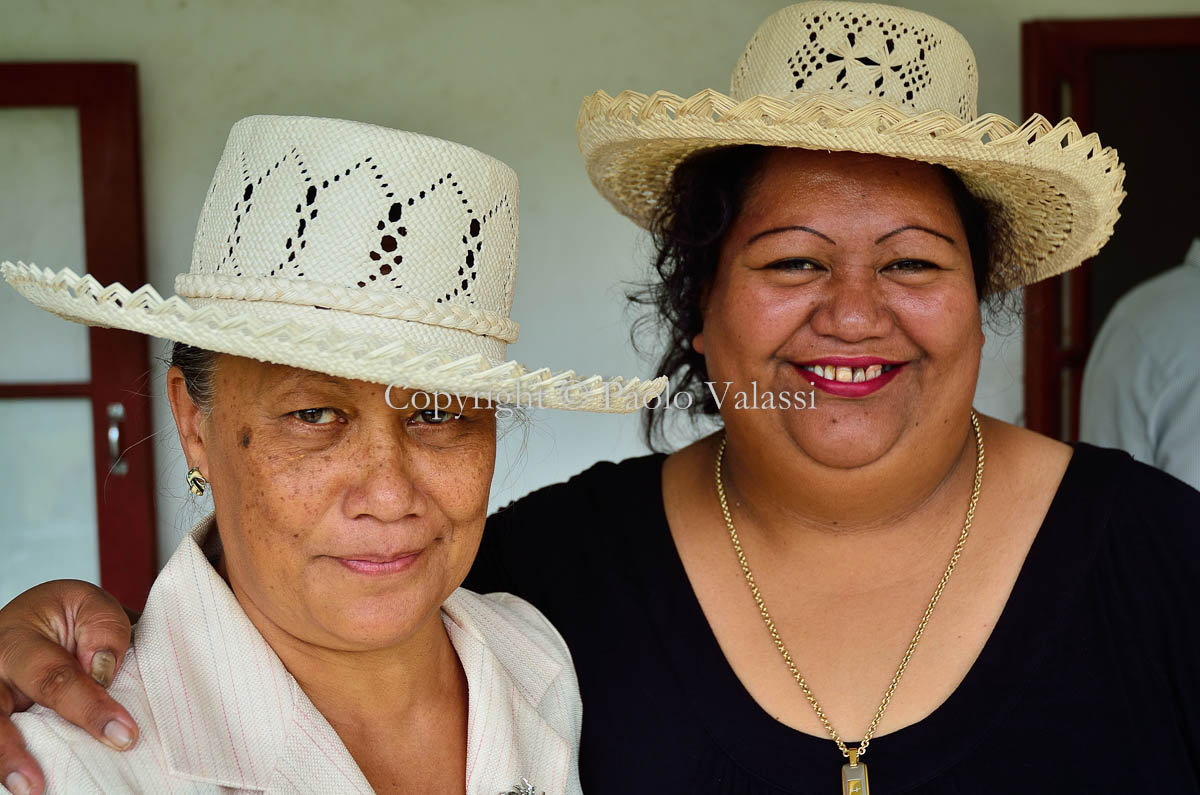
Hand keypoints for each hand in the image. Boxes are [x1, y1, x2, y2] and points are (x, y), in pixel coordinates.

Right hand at [0, 581, 137, 794]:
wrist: (46, 620)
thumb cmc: (72, 617)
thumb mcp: (90, 604)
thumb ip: (102, 627)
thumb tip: (102, 669)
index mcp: (20, 639)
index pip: (54, 678)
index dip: (89, 708)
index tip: (124, 734)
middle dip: (16, 752)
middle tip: (36, 787)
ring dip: (4, 762)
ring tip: (28, 790)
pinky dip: (8, 762)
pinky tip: (27, 785)